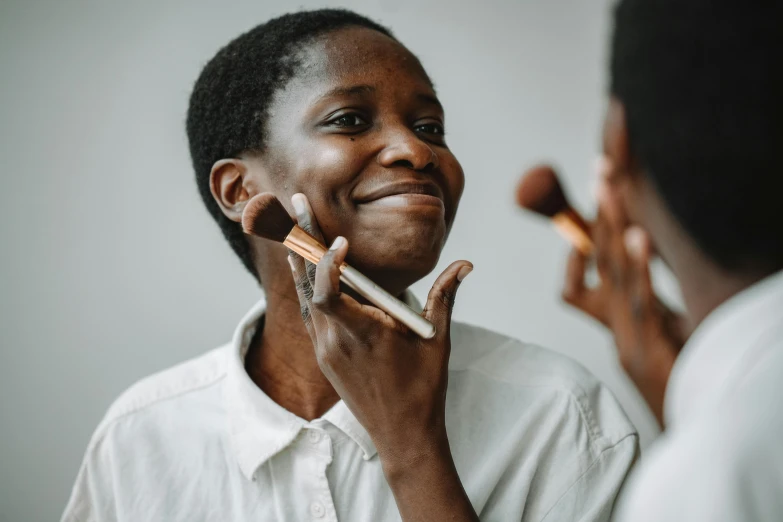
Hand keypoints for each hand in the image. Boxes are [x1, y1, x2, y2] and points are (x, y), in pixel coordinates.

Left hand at [288, 193, 478, 521]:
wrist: (402, 436)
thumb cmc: (422, 389)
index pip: (328, 295)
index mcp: (362, 335)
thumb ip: (445, 297)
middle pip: (308, 284)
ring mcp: (325, 349)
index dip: (327, 265)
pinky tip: (305, 266)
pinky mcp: (324, 355)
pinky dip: (307, 285)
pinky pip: (309, 312)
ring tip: (294, 225)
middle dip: (303, 241)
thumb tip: (465, 263)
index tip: (340, 240)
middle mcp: (334, 341)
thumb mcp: (438, 340)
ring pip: (303, 296)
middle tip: (297, 203)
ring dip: (300, 260)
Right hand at [561, 181, 685, 426]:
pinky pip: (641, 302)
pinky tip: (639, 235)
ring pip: (614, 277)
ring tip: (611, 186)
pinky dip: (639, 266)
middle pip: (598, 265)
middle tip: (601, 167)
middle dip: (598, 213)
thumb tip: (649, 269)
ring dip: (611, 227)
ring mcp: (632, 342)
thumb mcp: (666, 340)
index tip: (595, 205)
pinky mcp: (653, 352)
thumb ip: (652, 307)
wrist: (700, 436)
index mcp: (617, 330)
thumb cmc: (686, 385)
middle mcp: (618, 332)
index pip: (579, 285)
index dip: (581, 245)